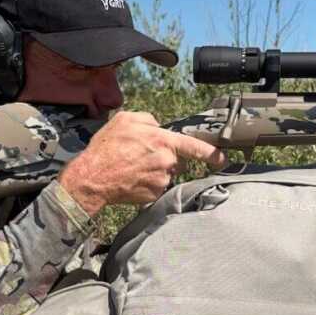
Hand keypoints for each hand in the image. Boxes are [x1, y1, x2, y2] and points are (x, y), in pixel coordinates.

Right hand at [58, 111, 226, 215]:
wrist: (92, 178)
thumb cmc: (106, 148)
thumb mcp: (125, 119)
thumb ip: (148, 119)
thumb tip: (159, 126)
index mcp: (162, 141)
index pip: (195, 146)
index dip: (212, 153)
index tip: (223, 158)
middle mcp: (166, 162)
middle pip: (176, 159)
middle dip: (163, 157)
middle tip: (139, 155)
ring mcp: (161, 181)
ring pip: (165, 173)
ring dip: (153, 170)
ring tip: (131, 167)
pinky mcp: (153, 195)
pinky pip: (156, 186)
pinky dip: (147, 183)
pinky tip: (131, 178)